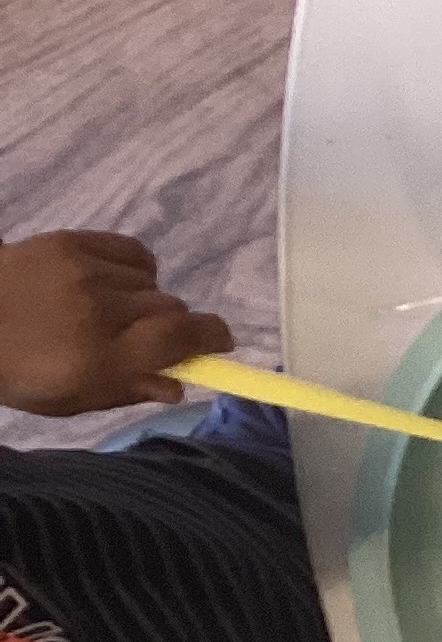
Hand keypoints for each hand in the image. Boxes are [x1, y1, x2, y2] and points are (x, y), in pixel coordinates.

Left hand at [0, 232, 233, 416]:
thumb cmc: (16, 370)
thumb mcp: (67, 399)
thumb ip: (126, 391)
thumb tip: (179, 383)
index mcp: (99, 359)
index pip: (182, 336)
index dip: (213, 337)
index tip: (220, 343)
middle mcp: (99, 312)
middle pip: (172, 310)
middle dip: (165, 326)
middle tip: (136, 336)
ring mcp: (85, 273)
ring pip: (152, 284)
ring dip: (140, 299)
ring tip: (104, 309)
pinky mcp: (73, 242)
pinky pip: (135, 254)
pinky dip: (132, 270)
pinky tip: (107, 282)